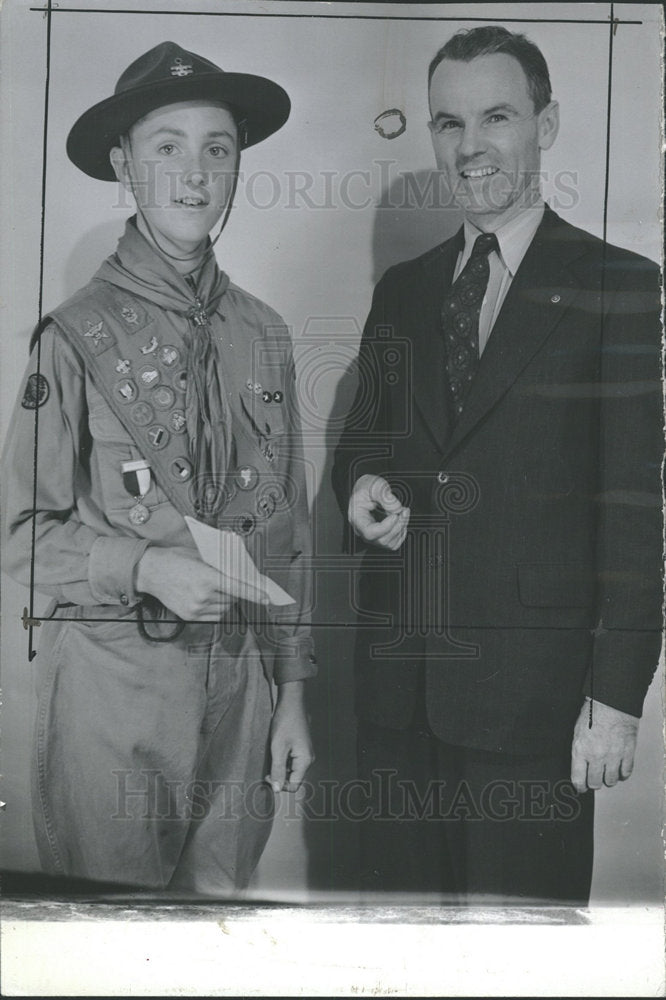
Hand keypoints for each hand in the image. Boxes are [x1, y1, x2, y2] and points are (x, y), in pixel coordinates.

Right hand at [136, 546, 269, 619]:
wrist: (150, 571)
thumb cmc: (176, 558)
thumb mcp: (200, 556)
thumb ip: (220, 566)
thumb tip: (241, 573)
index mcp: (206, 577)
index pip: (238, 587)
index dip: (255, 593)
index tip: (267, 597)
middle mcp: (202, 596)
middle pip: (232, 598)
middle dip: (238, 592)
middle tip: (235, 583)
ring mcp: (196, 608)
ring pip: (225, 609)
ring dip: (228, 600)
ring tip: (220, 589)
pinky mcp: (190, 616)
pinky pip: (214, 616)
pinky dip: (218, 608)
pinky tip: (213, 598)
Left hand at [266, 681, 314, 791]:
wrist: (291, 702)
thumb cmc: (285, 723)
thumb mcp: (278, 748)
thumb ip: (278, 770)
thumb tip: (277, 789)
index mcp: (305, 761)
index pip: (294, 785)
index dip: (280, 785)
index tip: (267, 776)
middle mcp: (308, 758)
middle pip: (293, 778)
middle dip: (279, 776)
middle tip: (266, 768)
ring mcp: (305, 752)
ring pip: (292, 769)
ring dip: (280, 767)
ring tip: (270, 756)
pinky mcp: (301, 746)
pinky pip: (292, 760)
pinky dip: (282, 759)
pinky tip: (275, 750)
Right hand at [348, 474, 409, 549]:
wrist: (368, 488)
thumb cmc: (367, 487)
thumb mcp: (375, 485)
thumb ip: (385, 496)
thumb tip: (396, 509)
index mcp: (357, 517)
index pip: (369, 532)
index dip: (385, 527)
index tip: (395, 515)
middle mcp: (363, 529)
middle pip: (381, 540)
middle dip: (397, 526)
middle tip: (403, 511)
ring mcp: (373, 534)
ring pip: (388, 543)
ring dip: (400, 529)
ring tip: (403, 513)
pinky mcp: (381, 535)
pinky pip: (393, 543)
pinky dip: (401, 533)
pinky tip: (401, 521)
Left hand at [571, 698, 638, 792]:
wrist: (612, 702)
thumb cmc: (593, 713)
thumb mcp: (577, 732)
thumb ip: (579, 751)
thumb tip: (580, 765)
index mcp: (581, 750)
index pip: (578, 778)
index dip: (579, 786)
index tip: (581, 787)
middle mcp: (596, 756)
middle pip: (596, 782)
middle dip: (594, 783)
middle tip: (595, 780)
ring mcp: (613, 756)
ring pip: (612, 780)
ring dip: (609, 779)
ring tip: (608, 774)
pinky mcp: (627, 752)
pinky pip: (626, 772)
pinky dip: (623, 773)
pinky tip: (620, 769)